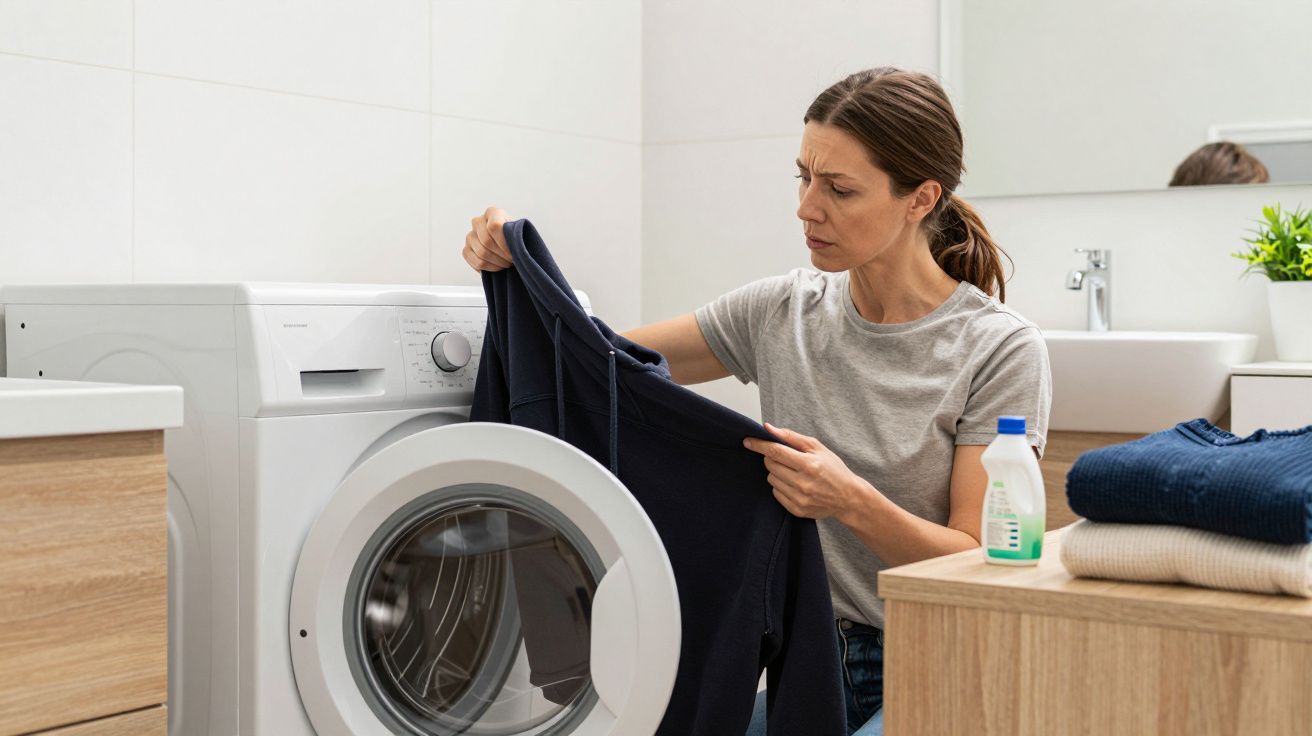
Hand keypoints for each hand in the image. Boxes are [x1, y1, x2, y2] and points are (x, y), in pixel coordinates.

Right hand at [462, 205, 513, 271]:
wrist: (508, 246)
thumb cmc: (515, 238)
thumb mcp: (518, 232)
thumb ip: (514, 235)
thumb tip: (513, 247)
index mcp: (492, 212)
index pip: (494, 226)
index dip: (504, 242)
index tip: (514, 252)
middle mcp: (478, 221)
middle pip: (487, 241)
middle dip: (502, 254)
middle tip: (512, 260)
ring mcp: (470, 236)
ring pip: (482, 253)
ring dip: (497, 262)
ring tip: (507, 264)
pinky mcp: (466, 250)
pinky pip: (476, 262)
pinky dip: (489, 268)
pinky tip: (498, 267)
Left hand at [742, 422, 871, 520]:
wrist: (848, 498)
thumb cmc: (834, 469)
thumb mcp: (818, 448)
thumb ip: (791, 437)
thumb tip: (768, 428)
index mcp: (809, 464)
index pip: (776, 452)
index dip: (759, 445)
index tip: (747, 441)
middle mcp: (803, 483)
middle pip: (770, 465)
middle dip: (772, 458)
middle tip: (785, 458)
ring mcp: (799, 498)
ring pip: (771, 479)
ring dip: (777, 472)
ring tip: (793, 472)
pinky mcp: (796, 509)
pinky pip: (776, 493)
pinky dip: (781, 486)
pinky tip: (795, 484)